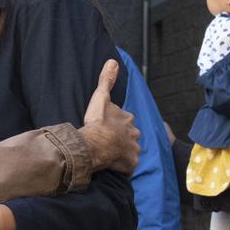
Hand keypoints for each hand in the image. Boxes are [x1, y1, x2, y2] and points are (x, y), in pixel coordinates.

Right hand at [78, 59, 140, 173]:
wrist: (94, 144)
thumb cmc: (97, 122)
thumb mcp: (101, 98)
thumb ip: (107, 81)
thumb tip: (113, 61)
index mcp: (128, 119)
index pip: (126, 120)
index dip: (117, 123)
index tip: (108, 126)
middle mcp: (134, 134)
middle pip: (130, 136)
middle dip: (123, 138)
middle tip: (110, 141)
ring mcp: (133, 150)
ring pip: (131, 151)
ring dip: (124, 152)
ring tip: (111, 155)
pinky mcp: (130, 164)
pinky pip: (128, 166)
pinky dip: (123, 167)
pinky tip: (115, 166)